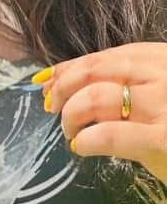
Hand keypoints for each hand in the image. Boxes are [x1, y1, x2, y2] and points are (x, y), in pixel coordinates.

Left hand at [34, 42, 166, 181]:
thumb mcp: (160, 93)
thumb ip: (125, 82)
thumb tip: (59, 81)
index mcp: (162, 59)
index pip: (104, 56)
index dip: (70, 68)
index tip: (48, 81)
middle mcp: (164, 75)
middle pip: (94, 71)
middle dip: (62, 88)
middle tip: (50, 108)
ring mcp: (165, 106)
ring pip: (95, 98)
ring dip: (70, 116)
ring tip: (71, 133)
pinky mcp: (165, 140)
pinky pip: (110, 135)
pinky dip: (87, 140)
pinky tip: (82, 147)